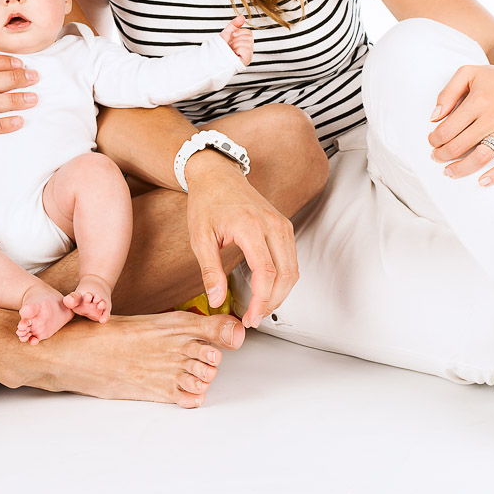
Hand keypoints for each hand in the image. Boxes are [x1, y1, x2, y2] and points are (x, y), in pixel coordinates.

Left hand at [184, 154, 297, 327]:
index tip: (250, 317)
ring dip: (280, 294)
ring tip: (260, 309)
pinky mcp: (283, 226)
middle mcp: (273, 224)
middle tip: (254, 318)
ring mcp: (281, 224)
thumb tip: (216, 300)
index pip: (266, 272)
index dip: (261, 300)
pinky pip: (291, 260)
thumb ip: (209, 270)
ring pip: (293, 269)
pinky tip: (267, 291)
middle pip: (286, 274)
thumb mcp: (199, 238)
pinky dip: (283, 280)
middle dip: (272, 302)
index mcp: (251, 226)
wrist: (217, 174)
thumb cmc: (207, 201)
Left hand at [220, 15, 252, 65]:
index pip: (249, 32)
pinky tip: (234, 54)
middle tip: (231, 44)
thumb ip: (234, 24)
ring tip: (232, 50)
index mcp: (244, 42)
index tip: (232, 36)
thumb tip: (241, 17)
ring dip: (236, 45)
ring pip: (247, 43)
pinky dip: (238, 50)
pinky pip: (246, 50)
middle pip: (249, 37)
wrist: (214, 56)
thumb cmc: (220, 48)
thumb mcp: (227, 33)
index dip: (239, 32)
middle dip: (236, 39)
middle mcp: (247, 48)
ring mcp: (247, 55)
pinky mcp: (246, 60)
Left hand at [427, 57, 493, 184]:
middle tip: (437, 157)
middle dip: (443, 155)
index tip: (432, 142)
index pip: (448, 129)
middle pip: (461, 145)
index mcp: (478, 100)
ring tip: (450, 172)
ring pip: (482, 156)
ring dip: (462, 168)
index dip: (435, 139)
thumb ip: (448, 93)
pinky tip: (482, 181)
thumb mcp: (468, 73)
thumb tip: (434, 117)